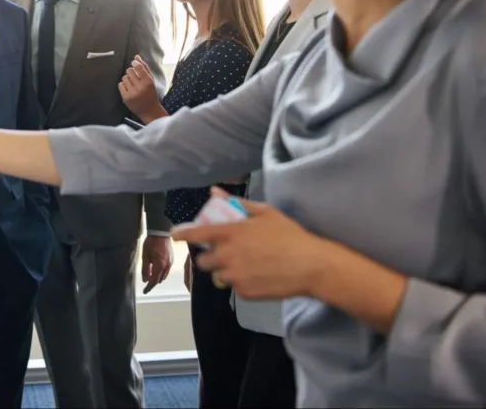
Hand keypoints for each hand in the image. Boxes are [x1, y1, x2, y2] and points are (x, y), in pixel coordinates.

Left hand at [118, 55, 163, 122]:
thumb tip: (136, 56)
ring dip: (127, 79)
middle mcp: (140, 87)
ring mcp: (132, 93)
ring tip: (133, 84)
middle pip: (129, 71)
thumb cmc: (150, 93)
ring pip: (124, 77)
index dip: (135, 63)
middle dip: (131, 72)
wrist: (149, 110)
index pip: (138, 67)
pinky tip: (129, 89)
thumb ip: (144, 67)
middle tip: (135, 77)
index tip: (134, 63)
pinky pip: (120, 85)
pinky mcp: (126, 98)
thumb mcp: (151, 80)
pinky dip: (123, 85)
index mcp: (148, 82)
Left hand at [141, 235, 172, 293]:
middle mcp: (167, 266)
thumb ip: (145, 268)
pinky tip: (156, 267)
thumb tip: (145, 280)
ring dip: (157, 277)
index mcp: (160, 265)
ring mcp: (171, 263)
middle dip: (152, 281)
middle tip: (145, 280)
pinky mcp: (172, 260)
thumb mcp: (145, 255)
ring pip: (163, 276)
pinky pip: (167, 270)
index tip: (145, 292)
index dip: (149, 287)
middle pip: (159, 279)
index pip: (154, 281)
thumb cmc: (151, 242)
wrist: (161, 231)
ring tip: (150, 273)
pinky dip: (161, 272)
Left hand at [171, 191, 328, 300]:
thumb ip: (237, 204)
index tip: (175, 235)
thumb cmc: (289, 234)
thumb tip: (215, 192)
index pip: (196, 234)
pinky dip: (242, 282)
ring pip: (219, 276)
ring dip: (226, 271)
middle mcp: (226, 256)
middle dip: (210, 257)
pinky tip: (259, 275)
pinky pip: (235, 288)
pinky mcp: (244, 293)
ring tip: (246, 265)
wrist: (310, 266)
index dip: (182, 234)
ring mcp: (234, 276)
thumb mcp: (265, 212)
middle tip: (226, 253)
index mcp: (229, 234)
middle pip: (203, 261)